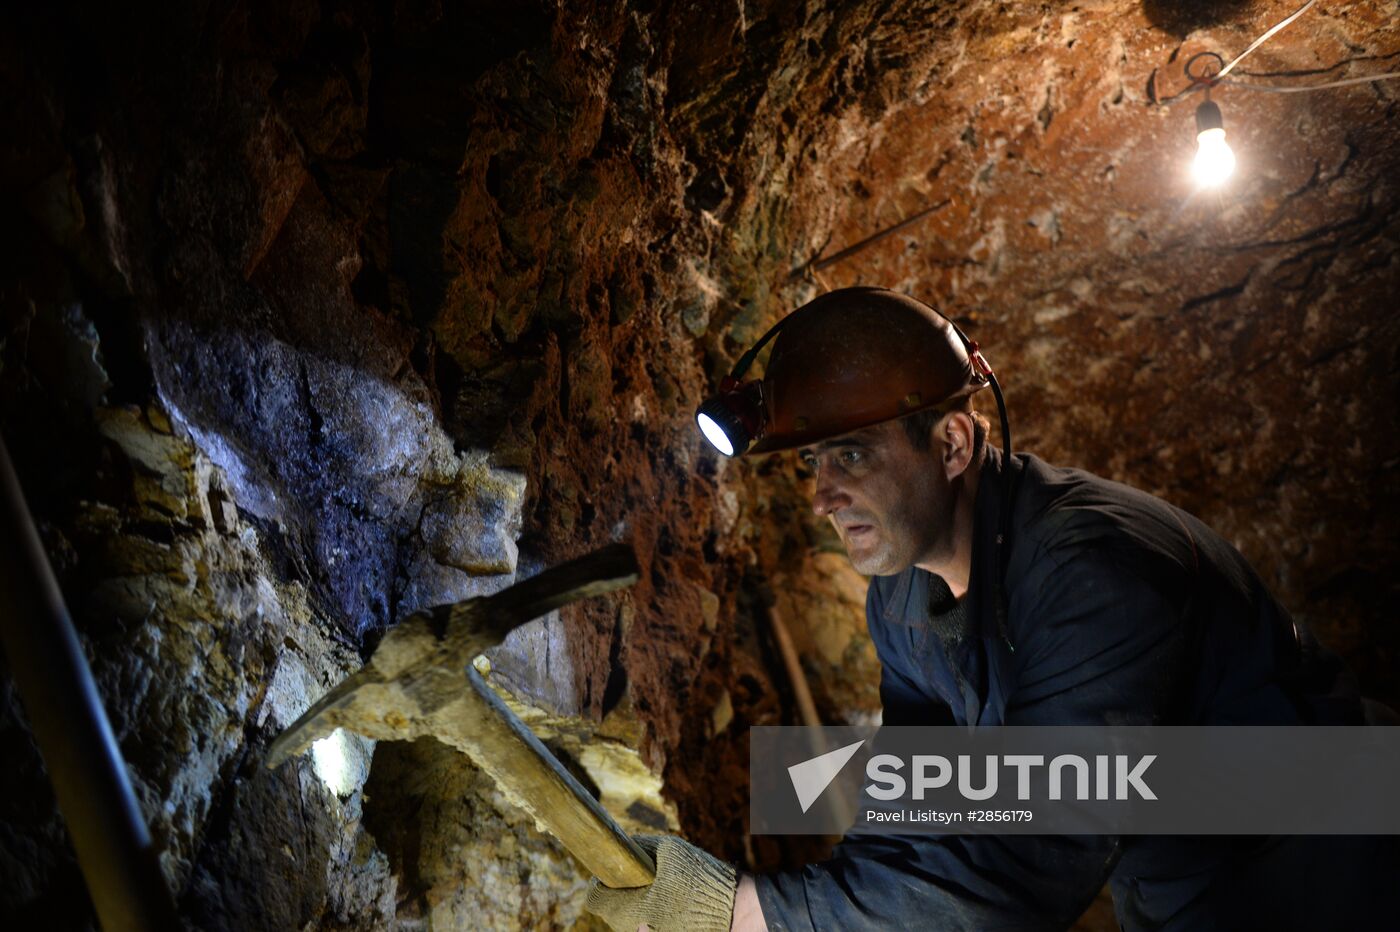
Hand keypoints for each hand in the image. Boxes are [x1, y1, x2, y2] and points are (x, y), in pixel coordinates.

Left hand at [585, 835, 736, 931]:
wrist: (733, 911)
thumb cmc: (700, 879)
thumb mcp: (669, 850)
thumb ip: (641, 845)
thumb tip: (624, 843)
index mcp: (627, 908)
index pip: (594, 897)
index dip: (602, 878)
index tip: (617, 868)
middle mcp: (631, 929)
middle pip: (611, 909)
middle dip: (621, 890)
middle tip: (642, 875)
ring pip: (627, 919)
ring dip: (635, 902)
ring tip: (660, 888)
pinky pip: (644, 925)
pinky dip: (650, 913)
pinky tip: (669, 902)